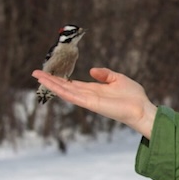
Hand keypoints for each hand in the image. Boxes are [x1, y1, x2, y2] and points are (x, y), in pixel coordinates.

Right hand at [31, 67, 157, 138]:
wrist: (142, 108)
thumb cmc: (134, 96)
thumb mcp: (118, 79)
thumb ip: (105, 74)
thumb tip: (91, 70)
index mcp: (94, 89)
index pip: (73, 84)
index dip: (61, 79)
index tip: (49, 73)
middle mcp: (89, 96)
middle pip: (65, 87)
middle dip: (51, 80)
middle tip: (36, 73)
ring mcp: (89, 101)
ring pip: (66, 91)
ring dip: (52, 84)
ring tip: (38, 77)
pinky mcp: (92, 104)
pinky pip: (74, 97)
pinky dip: (62, 91)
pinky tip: (52, 86)